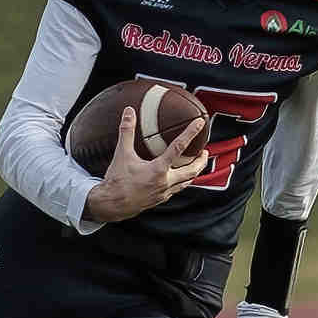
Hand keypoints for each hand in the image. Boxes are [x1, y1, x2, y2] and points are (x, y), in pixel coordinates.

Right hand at [82, 108, 210, 223]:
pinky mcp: (161, 198)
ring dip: (194, 172)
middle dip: (201, 160)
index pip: (179, 147)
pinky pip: (178, 189)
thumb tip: (129, 112)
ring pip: (187, 181)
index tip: (200, 123)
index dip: (190, 133)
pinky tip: (179, 177)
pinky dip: (182, 181)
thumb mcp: (122, 154)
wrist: (112, 205)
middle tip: (205, 151)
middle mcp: (165, 182)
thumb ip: (126, 131)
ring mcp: (165, 192)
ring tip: (197, 163)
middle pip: (192, 170)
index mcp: (158, 169)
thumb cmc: (117, 181)